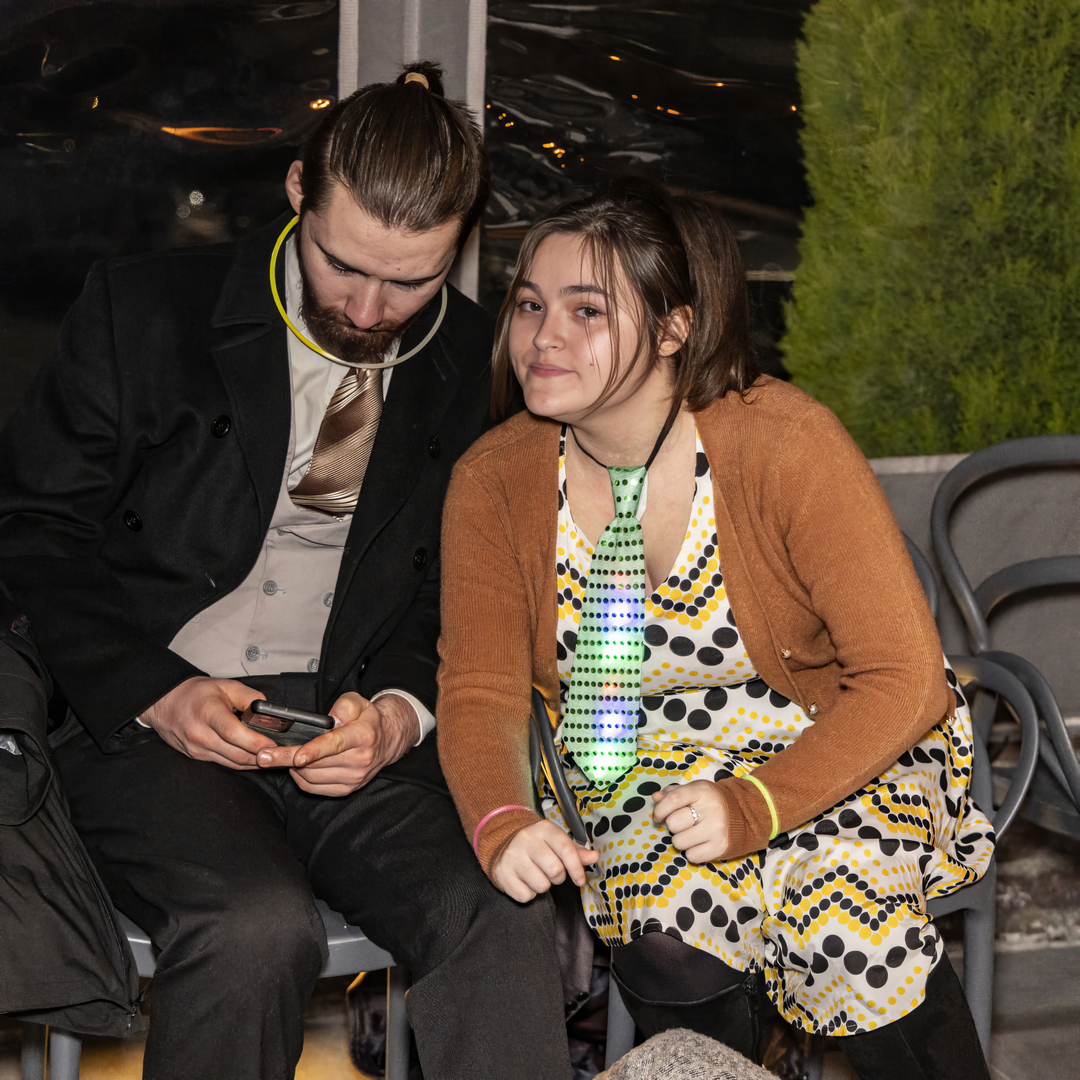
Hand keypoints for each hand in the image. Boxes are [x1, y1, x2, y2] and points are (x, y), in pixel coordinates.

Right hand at [140, 676, 271, 768]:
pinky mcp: (197, 757)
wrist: (164, 703)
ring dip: (254, 763)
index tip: (273, 744)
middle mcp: (200, 734)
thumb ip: (250, 697)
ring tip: (273, 758)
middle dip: (261, 756)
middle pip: (236, 753)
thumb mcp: (226, 685)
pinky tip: (255, 759)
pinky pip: (225, 763)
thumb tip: (269, 712)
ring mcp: (197, 749)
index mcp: (208, 713)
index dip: (254, 741)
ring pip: (232, 763)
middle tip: (281, 754)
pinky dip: (242, 763)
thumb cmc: (195, 693)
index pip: (232, 732)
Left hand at [255, 692, 416, 795]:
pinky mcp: (346, 789)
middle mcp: (360, 760)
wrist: (385, 742)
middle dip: (286, 759)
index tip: (296, 756)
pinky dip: (300, 778)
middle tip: (263, 755)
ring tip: (279, 757)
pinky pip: (314, 788)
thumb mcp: (358, 702)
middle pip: (316, 763)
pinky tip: (295, 767)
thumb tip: (329, 720)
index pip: (335, 744)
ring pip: (311, 777)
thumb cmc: (366, 720)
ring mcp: (354, 778)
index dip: (314, 751)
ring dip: (291, 768)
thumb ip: (343, 706)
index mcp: (363, 736)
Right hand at [491, 819, 599, 902]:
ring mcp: (512, 857)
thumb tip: (595, 857)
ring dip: (543, 885)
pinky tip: (525, 880)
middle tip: (552, 872)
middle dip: (558, 877)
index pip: (566, 849)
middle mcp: (526, 840)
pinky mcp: (502, 873)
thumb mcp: (556, 841)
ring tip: (537, 874)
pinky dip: (529, 893)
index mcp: (544, 829)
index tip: (580, 880)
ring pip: (541, 885)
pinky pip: (526, 895)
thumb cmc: (537, 843)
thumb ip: (576, 851)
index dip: (576, 868)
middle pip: (555, 870)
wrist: (503, 840)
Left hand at [651, 780, 729, 864]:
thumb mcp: (695, 790)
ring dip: (681, 840)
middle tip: (684, 824)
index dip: (660, 810)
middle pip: (673, 823)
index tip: (658, 816)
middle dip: (673, 825)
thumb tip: (655, 798)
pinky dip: (692, 852)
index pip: (673, 799)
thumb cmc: (712, 801)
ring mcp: (717, 829)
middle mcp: (711, 809)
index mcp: (702, 791)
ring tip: (692, 833)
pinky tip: (700, 843)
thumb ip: (674, 793)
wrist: (744, 815)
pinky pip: (691, 856)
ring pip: (679, 842)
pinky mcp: (720, 847)